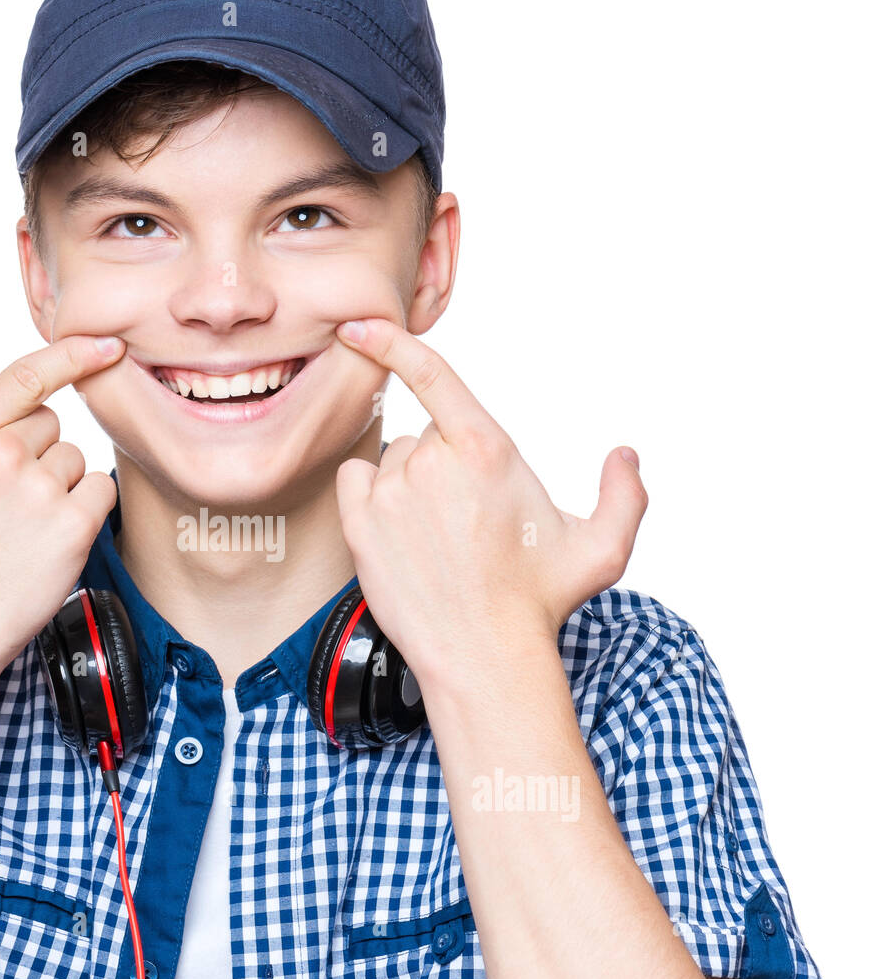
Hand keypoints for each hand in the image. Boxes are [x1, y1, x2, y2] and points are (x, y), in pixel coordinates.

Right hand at [0, 334, 126, 676]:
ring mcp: (36, 488)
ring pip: (73, 460)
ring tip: (17, 530)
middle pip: (49, 424)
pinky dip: (86, 511)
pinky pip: (99, 491)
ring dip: (58, 488)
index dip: (70, 353)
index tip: (106, 343)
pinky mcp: (71, 524)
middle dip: (33, 455)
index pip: (25, 375)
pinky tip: (48, 540)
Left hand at [333, 318, 647, 691]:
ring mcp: (392, 493)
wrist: (483, 656)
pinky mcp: (361, 525)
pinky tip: (398, 530)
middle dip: (442, 464)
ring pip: (391, 461)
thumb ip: (624, 497)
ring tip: (436, 535)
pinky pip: (354, 481)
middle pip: (425, 436)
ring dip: (407, 483)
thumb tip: (625, 457)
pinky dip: (368, 495)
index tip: (362, 322)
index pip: (435, 375)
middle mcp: (433, 463)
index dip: (394, 341)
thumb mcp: (601, 550)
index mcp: (487, 450)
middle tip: (465, 519)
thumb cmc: (538, 601)